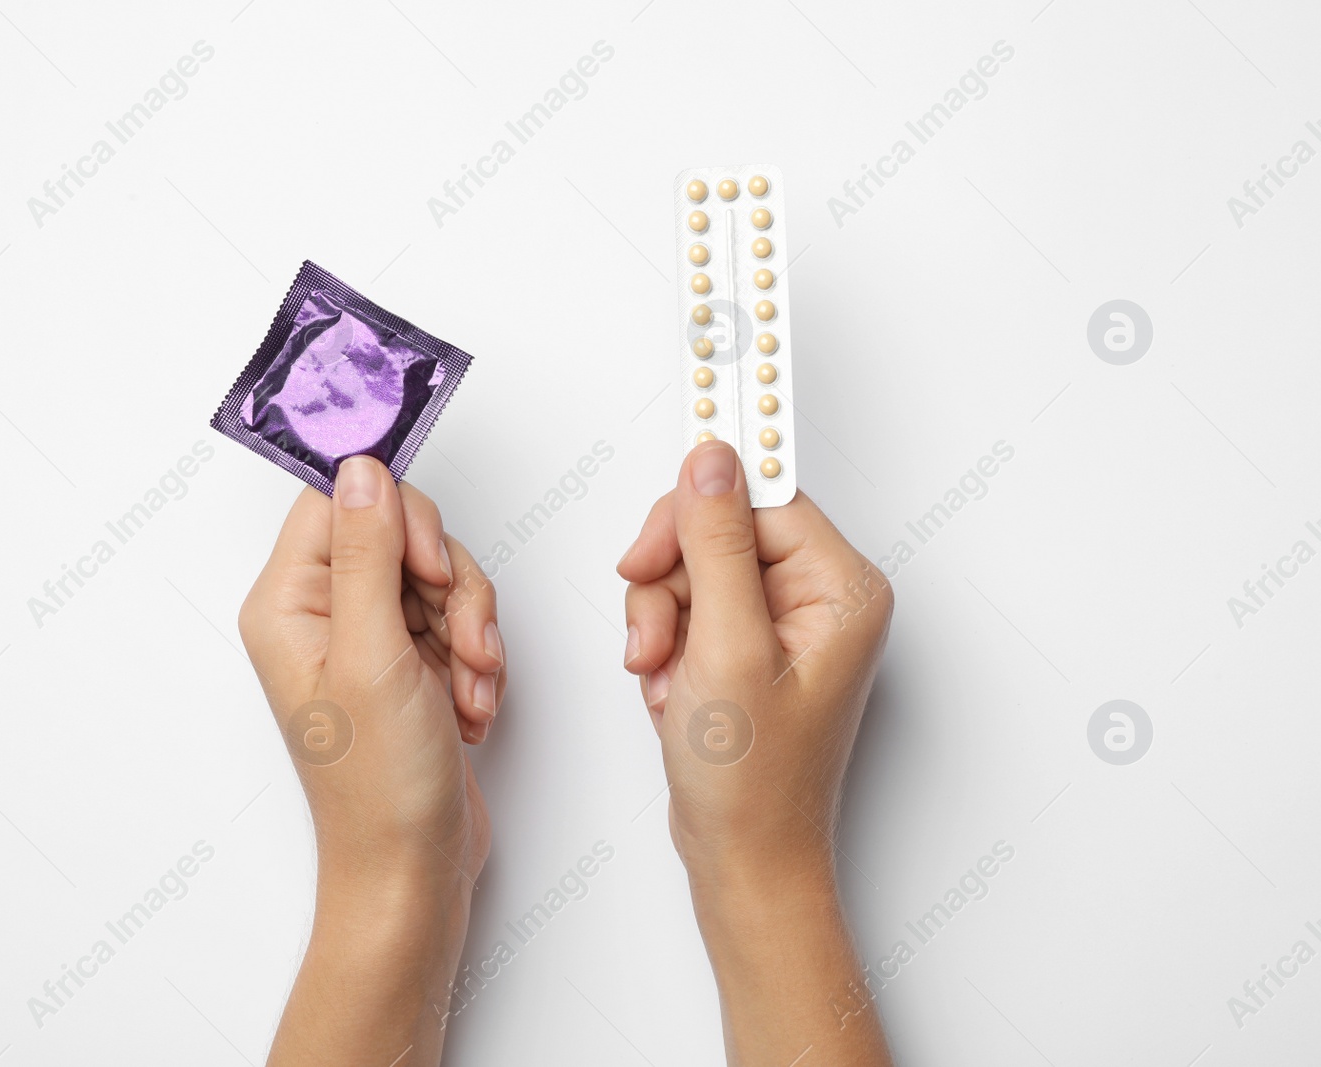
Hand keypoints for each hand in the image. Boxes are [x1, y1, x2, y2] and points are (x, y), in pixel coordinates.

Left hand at [241, 455, 505, 1063]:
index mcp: (288, 603)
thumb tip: (362, 466)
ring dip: (472, 627)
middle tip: (461, 639)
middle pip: (400, 533)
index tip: (432, 564)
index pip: (338, 502)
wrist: (411, 869)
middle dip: (450, 585)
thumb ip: (369, 553)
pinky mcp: (410, 663)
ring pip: (439, 576)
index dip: (399, 518)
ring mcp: (369, 639)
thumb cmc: (376, 786)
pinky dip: (478, 657)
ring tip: (469, 688)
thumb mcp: (373, 656)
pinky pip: (458, 618)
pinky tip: (470, 707)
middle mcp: (322, 614)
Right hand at [619, 441, 892, 1064]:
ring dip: (658, 613)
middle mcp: (820, 595)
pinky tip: (671, 687)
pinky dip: (664, 638)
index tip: (704, 377)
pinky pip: (687, 601)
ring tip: (663, 675)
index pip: (759, 494)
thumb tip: (713, 458)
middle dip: (669, 575)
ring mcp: (783, 620)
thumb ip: (716, 544)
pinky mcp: (749, 643)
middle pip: (719, 524)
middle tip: (654, 630)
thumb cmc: (752, 782)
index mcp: (842, 587)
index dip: (704, 490)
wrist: (743, 863)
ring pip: (693, 562)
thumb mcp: (726, 651)